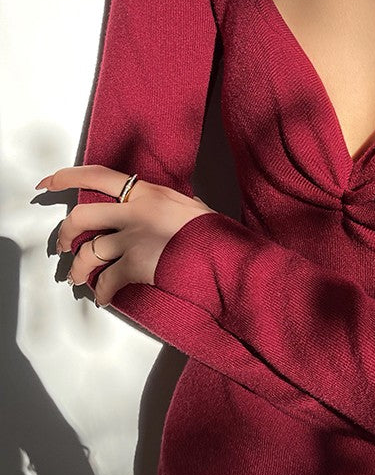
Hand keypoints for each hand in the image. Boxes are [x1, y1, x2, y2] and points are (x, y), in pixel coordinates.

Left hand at [35, 164, 216, 306]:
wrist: (227, 255)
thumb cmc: (214, 233)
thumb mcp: (191, 207)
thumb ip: (169, 206)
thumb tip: (166, 210)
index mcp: (148, 192)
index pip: (97, 176)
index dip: (66, 178)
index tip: (47, 183)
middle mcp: (136, 211)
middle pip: (81, 216)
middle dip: (65, 233)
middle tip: (63, 245)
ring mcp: (134, 238)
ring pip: (89, 252)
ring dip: (78, 268)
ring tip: (78, 277)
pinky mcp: (137, 265)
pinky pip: (108, 280)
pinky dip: (102, 292)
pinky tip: (104, 298)